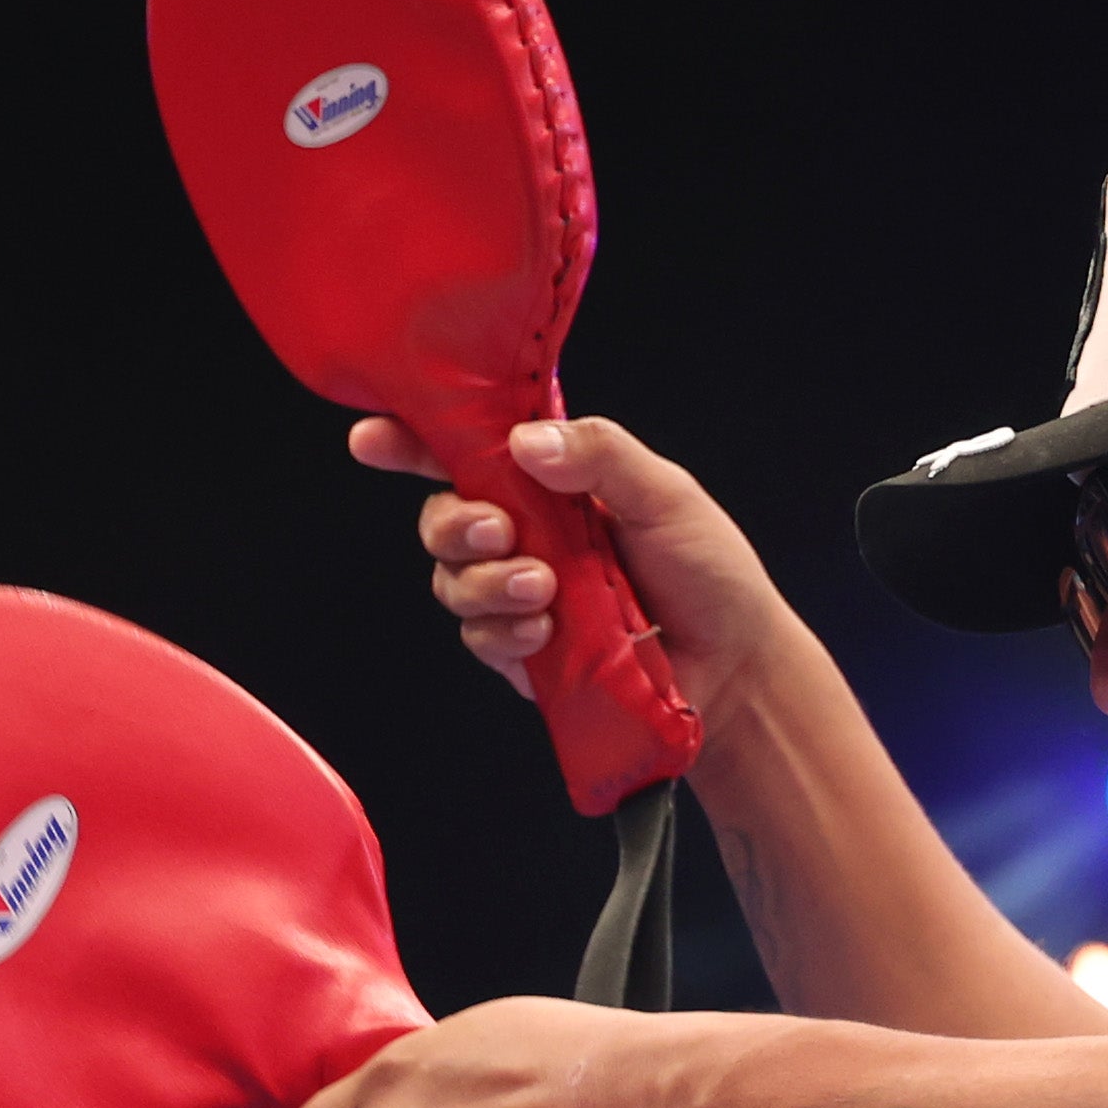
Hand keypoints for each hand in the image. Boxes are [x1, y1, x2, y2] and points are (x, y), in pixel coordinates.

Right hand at [349, 413, 820, 724]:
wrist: (732, 667)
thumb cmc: (709, 573)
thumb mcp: (665, 494)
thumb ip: (600, 454)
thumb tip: (524, 440)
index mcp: (552, 481)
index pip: (470, 450)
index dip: (413, 443)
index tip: (374, 439)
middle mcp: (527, 534)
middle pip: (443, 518)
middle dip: (453, 523)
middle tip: (499, 530)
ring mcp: (520, 594)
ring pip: (452, 581)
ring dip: (486, 583)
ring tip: (544, 591)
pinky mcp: (522, 652)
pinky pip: (479, 638)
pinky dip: (504, 632)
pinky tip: (546, 633)